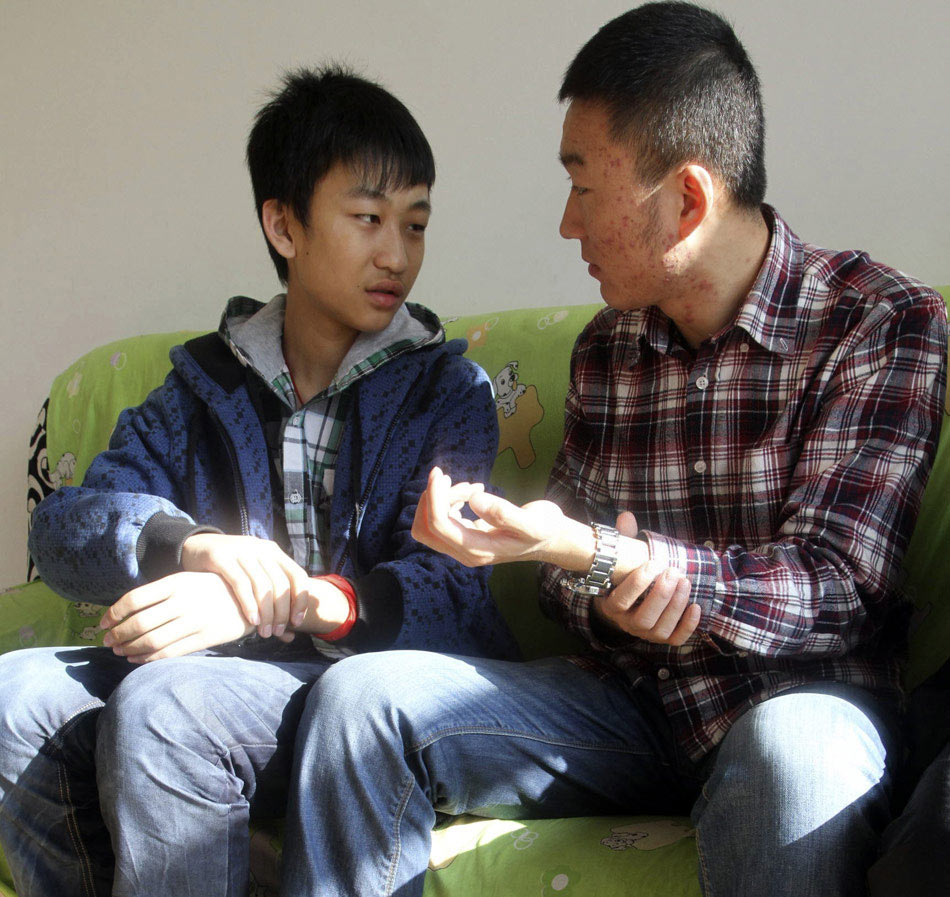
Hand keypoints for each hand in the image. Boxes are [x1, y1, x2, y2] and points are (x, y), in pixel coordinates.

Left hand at [100, 571, 255, 662]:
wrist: (251, 598)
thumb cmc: (211, 589)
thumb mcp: (187, 580)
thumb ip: (160, 593)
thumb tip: (125, 610)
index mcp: (176, 582)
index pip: (134, 599)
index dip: (113, 614)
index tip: (102, 623)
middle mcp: (183, 601)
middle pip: (139, 622)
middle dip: (118, 635)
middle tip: (107, 642)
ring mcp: (195, 620)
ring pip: (152, 640)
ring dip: (130, 648)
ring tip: (120, 651)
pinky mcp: (204, 637)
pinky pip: (169, 652)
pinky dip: (148, 658)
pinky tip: (137, 658)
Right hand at [181, 533, 309, 638]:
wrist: (196, 547)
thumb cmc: (230, 573)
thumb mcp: (254, 578)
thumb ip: (270, 602)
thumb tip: (290, 637)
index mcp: (273, 552)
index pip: (298, 575)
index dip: (301, 600)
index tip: (297, 622)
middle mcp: (261, 549)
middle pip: (281, 584)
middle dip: (282, 612)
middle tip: (277, 632)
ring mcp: (242, 551)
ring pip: (263, 585)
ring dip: (267, 613)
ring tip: (265, 633)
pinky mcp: (222, 557)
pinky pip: (241, 583)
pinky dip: (249, 604)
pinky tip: (252, 621)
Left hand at [411, 467, 574, 566]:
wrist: (551, 539)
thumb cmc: (544, 529)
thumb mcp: (533, 522)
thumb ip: (504, 513)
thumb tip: (473, 500)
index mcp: (476, 550)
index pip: (438, 526)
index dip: (433, 498)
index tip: (440, 474)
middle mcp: (465, 552)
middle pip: (425, 529)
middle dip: (434, 499)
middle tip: (458, 480)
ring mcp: (462, 545)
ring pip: (431, 521)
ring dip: (443, 498)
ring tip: (473, 486)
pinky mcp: (463, 536)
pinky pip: (442, 518)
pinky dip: (449, 499)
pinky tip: (472, 491)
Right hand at [592, 511, 699, 645]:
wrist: (623, 607)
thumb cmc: (623, 578)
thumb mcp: (620, 561)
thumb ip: (624, 540)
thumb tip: (627, 516)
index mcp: (612, 605)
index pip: (622, 600)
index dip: (638, 584)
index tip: (653, 563)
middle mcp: (626, 623)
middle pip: (644, 617)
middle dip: (661, 595)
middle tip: (674, 572)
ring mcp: (644, 634)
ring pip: (659, 629)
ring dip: (675, 606)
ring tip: (685, 582)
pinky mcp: (661, 639)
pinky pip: (675, 639)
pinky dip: (687, 626)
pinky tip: (696, 607)